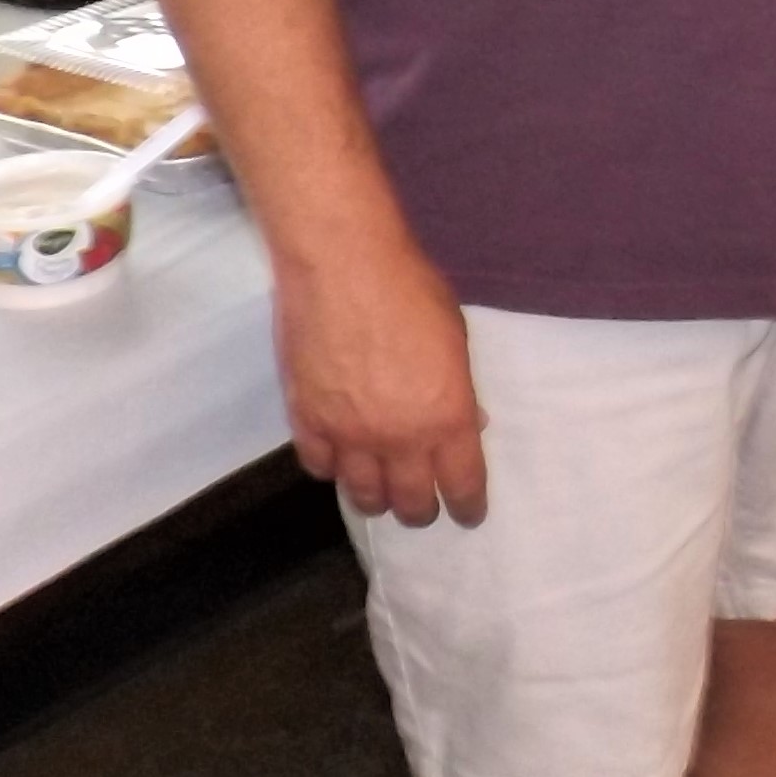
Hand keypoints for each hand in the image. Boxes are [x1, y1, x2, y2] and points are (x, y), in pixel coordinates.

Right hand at [271, 240, 488, 528]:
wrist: (343, 263)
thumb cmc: (410, 288)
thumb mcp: (456, 337)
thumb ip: (460, 388)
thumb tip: (469, 422)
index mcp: (446, 417)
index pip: (461, 485)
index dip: (466, 506)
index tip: (467, 513)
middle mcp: (399, 438)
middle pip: (410, 503)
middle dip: (420, 510)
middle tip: (421, 505)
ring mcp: (348, 434)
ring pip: (362, 495)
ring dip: (375, 497)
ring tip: (379, 492)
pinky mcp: (306, 419)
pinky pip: (320, 466)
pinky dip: (332, 468)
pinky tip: (338, 458)